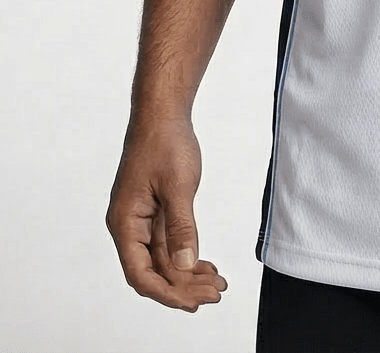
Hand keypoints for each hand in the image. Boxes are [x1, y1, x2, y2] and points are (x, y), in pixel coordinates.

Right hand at [106, 117, 227, 311]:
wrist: (163, 115)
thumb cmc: (164, 144)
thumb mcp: (178, 186)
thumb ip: (181, 227)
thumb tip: (184, 265)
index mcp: (125, 223)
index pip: (141, 273)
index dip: (166, 292)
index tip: (193, 303)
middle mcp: (130, 227)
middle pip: (154, 271)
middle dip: (183, 287)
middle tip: (215, 294)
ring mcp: (143, 220)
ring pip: (164, 259)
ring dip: (189, 273)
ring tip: (217, 284)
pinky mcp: (156, 212)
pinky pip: (170, 243)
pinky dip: (188, 255)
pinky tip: (206, 265)